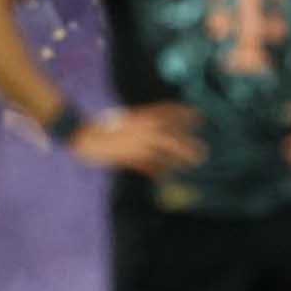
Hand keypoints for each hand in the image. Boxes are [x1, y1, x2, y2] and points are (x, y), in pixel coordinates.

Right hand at [70, 103, 203, 176]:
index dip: (185, 113)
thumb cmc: (106, 126)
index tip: (200, 116)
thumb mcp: (128, 118)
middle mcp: (144, 129)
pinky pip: (150, 166)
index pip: (169, 111)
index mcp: (143, 116)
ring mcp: (139, 144)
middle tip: (204, 152)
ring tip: (194, 163)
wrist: (86, 136)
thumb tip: (163, 122)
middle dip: (188, 144)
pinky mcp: (131, 158)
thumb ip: (146, 120)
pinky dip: (160, 173)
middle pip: (172, 137)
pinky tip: (169, 178)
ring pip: (165, 153)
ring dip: (180, 159)